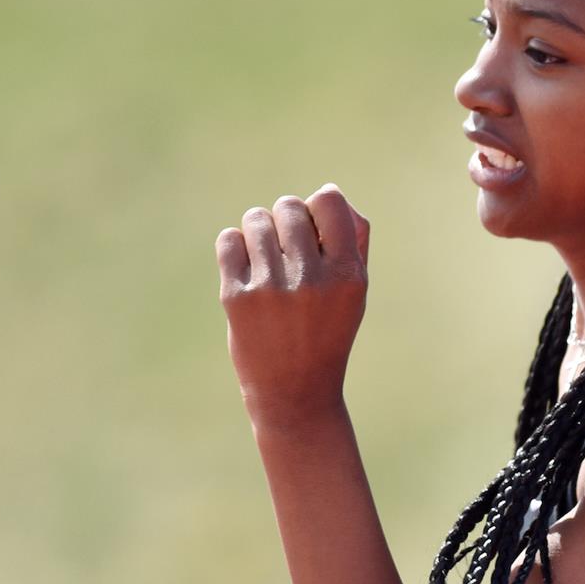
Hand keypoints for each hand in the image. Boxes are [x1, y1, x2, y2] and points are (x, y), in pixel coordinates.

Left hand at [216, 185, 370, 427]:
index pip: (329, 201)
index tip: (316, 228)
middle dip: (286, 218)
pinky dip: (236, 246)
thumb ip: (354, 241)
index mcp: (348, 274)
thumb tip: (330, 193)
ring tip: (266, 256)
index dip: (319, 206)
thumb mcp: (356, 292)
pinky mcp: (237, 297)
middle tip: (287, 245)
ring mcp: (272, 287)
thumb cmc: (328, 331)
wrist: (295, 390)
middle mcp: (312, 278)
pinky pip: (229, 240)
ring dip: (259, 230)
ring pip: (256, 219)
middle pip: (289, 206)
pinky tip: (247, 267)